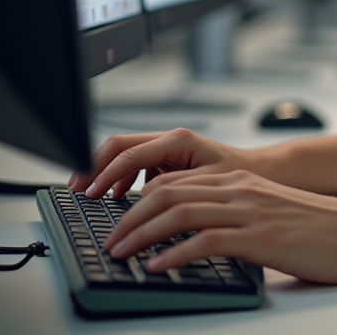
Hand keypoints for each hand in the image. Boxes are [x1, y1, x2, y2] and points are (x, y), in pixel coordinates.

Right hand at [67, 128, 260, 199]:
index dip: (103, 174)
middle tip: (76, 190)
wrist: (260, 172)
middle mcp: (170, 139)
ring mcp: (168, 148)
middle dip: (94, 167)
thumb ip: (172, 187)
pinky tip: (118, 196)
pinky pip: (136, 165)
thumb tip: (139, 197)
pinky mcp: (168, 159)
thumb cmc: (238, 177)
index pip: (128, 153)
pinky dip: (121, 179)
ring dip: (106, 174)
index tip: (87, 195)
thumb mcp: (204, 184)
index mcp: (177, 140)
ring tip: (91, 197)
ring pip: (125, 155)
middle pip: (119, 146)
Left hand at [101, 169, 336, 284]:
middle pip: (168, 191)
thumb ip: (236, 217)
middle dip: (128, 215)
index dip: (138, 199)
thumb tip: (195, 239)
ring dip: (140, 233)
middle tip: (107, 240)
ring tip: (119, 253)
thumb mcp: (270, 214)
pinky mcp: (261, 237)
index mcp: (242, 182)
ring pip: (179, 212)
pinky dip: (174, 255)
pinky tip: (158, 268)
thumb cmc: (321, 229)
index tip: (116, 220)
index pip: (175, 181)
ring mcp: (250, 211)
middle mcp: (241, 189)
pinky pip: (206, 241)